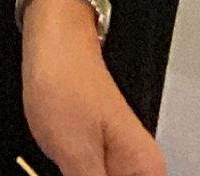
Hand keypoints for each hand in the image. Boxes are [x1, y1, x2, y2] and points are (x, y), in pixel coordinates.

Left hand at [23, 1, 165, 175]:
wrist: (54, 38)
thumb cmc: (65, 82)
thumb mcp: (76, 155)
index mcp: (146, 172)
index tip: (82, 174)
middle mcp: (141, 168)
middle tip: (70, 166)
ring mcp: (120, 159)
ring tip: (63, 163)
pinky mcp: (100, 152)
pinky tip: (62, 167)